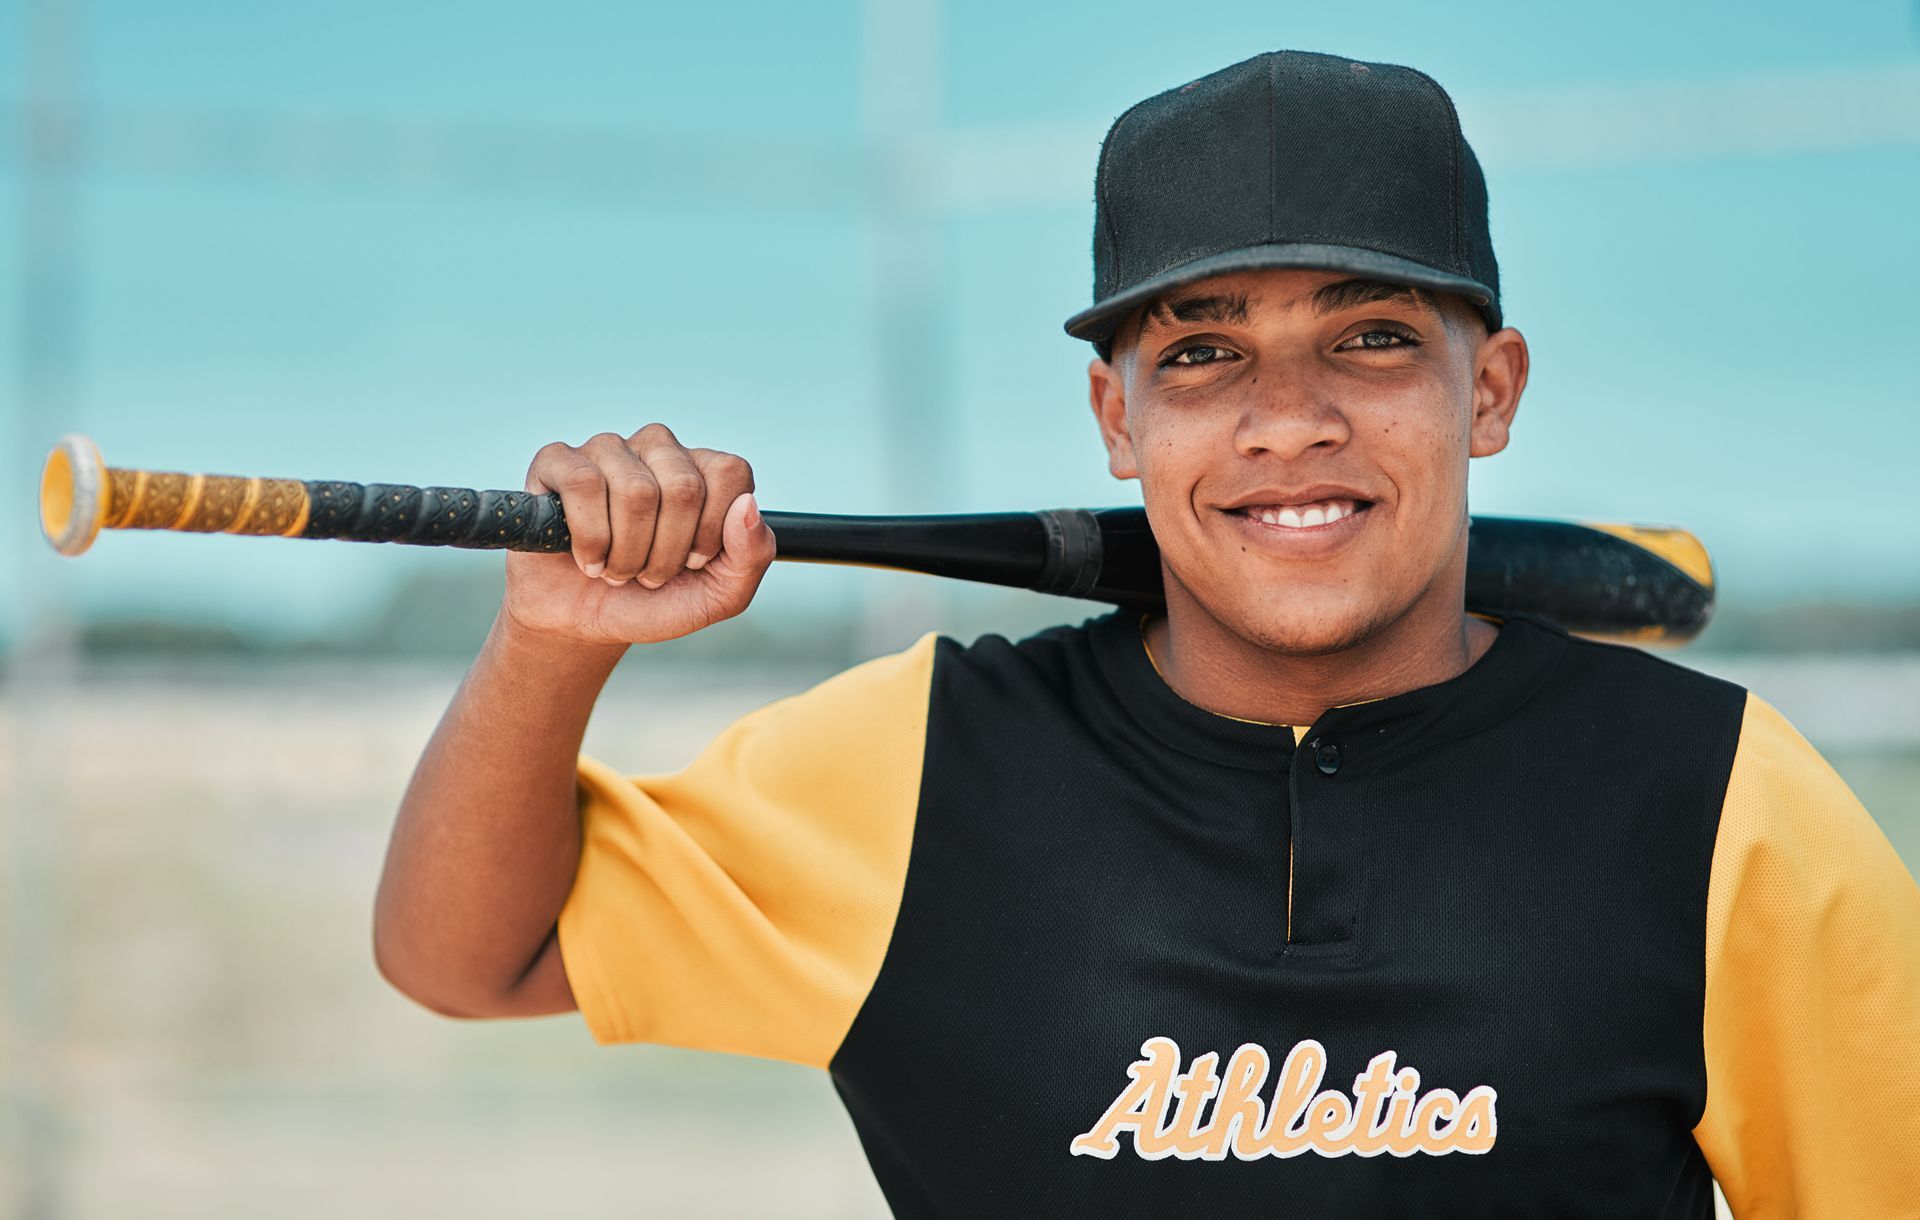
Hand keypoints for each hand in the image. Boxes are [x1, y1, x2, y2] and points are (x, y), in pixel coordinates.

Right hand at [501, 424, 775, 645]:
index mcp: (704, 472)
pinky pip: (583, 483)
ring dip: (627, 553)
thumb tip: (747, 505)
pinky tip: (587, 559)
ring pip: (635, 490)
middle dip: (667, 552)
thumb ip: (753, 556)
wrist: (584, 624)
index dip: (712, 530)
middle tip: (649, 573)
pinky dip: (590, 539)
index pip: (731, 472)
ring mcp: (608, 450)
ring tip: (617, 569)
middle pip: (684, 487)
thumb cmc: (653, 602)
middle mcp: (659, 450)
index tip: (694, 562)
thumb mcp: (719, 595)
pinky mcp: (558, 461)